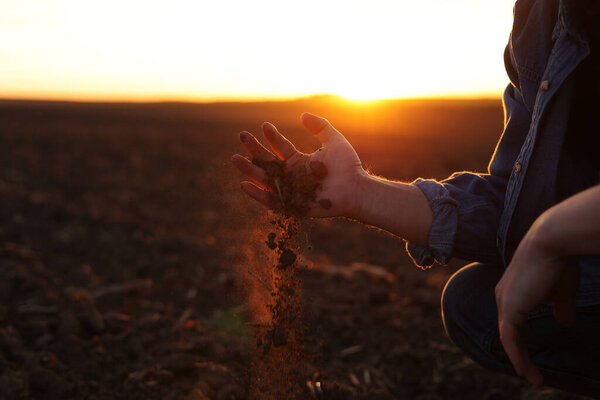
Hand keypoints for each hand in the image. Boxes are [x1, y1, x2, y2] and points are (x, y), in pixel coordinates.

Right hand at [231, 113, 366, 217]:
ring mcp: (290, 190)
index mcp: (299, 161)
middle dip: (253, 150)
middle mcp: (292, 175)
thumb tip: (303, 115)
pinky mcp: (292, 206)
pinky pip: (271, 201)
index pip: (280, 147)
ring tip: (233, 158)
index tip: (264, 125)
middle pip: (267, 162)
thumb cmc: (348, 166)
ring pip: (264, 179)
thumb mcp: (334, 141)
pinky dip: (257, 194)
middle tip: (241, 136)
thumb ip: (320, 127)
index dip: (272, 136)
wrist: (356, 189)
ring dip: (249, 169)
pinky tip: (244, 184)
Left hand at [495, 216, 579, 386]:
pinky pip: (510, 339)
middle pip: (507, 331)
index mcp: (512, 290)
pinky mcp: (510, 308)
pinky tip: (526, 371)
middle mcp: (503, 296)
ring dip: (520, 360)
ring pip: (508, 338)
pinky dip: (517, 356)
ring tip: (534, 378)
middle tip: (532, 374)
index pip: (512, 321)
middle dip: (519, 354)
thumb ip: (560, 307)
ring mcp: (504, 302)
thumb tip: (564, 322)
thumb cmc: (558, 262)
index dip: (520, 340)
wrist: (552, 242)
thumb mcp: (561, 290)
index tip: (532, 357)